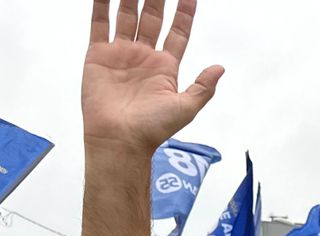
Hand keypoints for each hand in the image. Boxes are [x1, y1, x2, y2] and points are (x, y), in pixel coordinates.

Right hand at [84, 0, 223, 154]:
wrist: (120, 139)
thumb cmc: (152, 129)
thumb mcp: (186, 108)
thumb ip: (202, 87)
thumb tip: (220, 68)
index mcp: (166, 67)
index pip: (178, 32)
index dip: (184, 13)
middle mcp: (144, 57)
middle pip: (153, 18)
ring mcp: (121, 54)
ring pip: (127, 15)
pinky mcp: (98, 55)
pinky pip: (100, 23)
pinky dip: (101, 4)